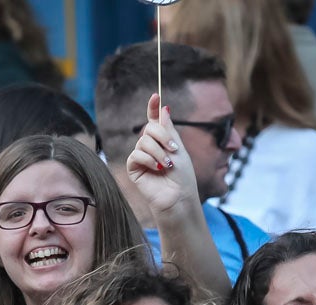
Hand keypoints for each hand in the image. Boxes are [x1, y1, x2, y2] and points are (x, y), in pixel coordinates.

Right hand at [125, 93, 200, 220]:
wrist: (178, 197)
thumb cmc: (182, 176)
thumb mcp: (178, 148)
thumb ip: (169, 129)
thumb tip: (164, 108)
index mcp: (162, 141)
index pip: (155, 120)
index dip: (153, 108)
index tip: (155, 96)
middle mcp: (150, 147)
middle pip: (149, 128)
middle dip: (162, 136)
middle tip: (173, 149)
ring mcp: (141, 157)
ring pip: (143, 141)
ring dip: (158, 152)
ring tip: (167, 165)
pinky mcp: (134, 168)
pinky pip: (136, 155)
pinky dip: (148, 160)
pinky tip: (157, 168)